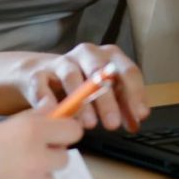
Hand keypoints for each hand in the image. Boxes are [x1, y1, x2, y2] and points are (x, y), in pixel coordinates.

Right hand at [0, 110, 81, 178]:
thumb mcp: (1, 127)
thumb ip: (32, 118)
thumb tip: (56, 109)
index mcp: (30, 130)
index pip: (73, 130)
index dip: (64, 134)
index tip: (57, 137)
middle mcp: (38, 156)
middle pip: (64, 157)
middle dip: (48, 157)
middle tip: (21, 159)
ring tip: (7, 178)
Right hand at [12, 44, 148, 131]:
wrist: (42, 75)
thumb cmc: (82, 85)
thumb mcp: (107, 94)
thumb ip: (123, 107)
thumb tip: (136, 123)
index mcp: (109, 57)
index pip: (128, 71)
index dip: (136, 93)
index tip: (140, 115)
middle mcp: (87, 54)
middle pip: (100, 71)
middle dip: (108, 100)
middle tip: (112, 124)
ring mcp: (62, 61)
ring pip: (72, 76)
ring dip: (81, 102)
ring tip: (87, 124)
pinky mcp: (38, 72)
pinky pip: (41, 83)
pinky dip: (46, 99)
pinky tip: (53, 113)